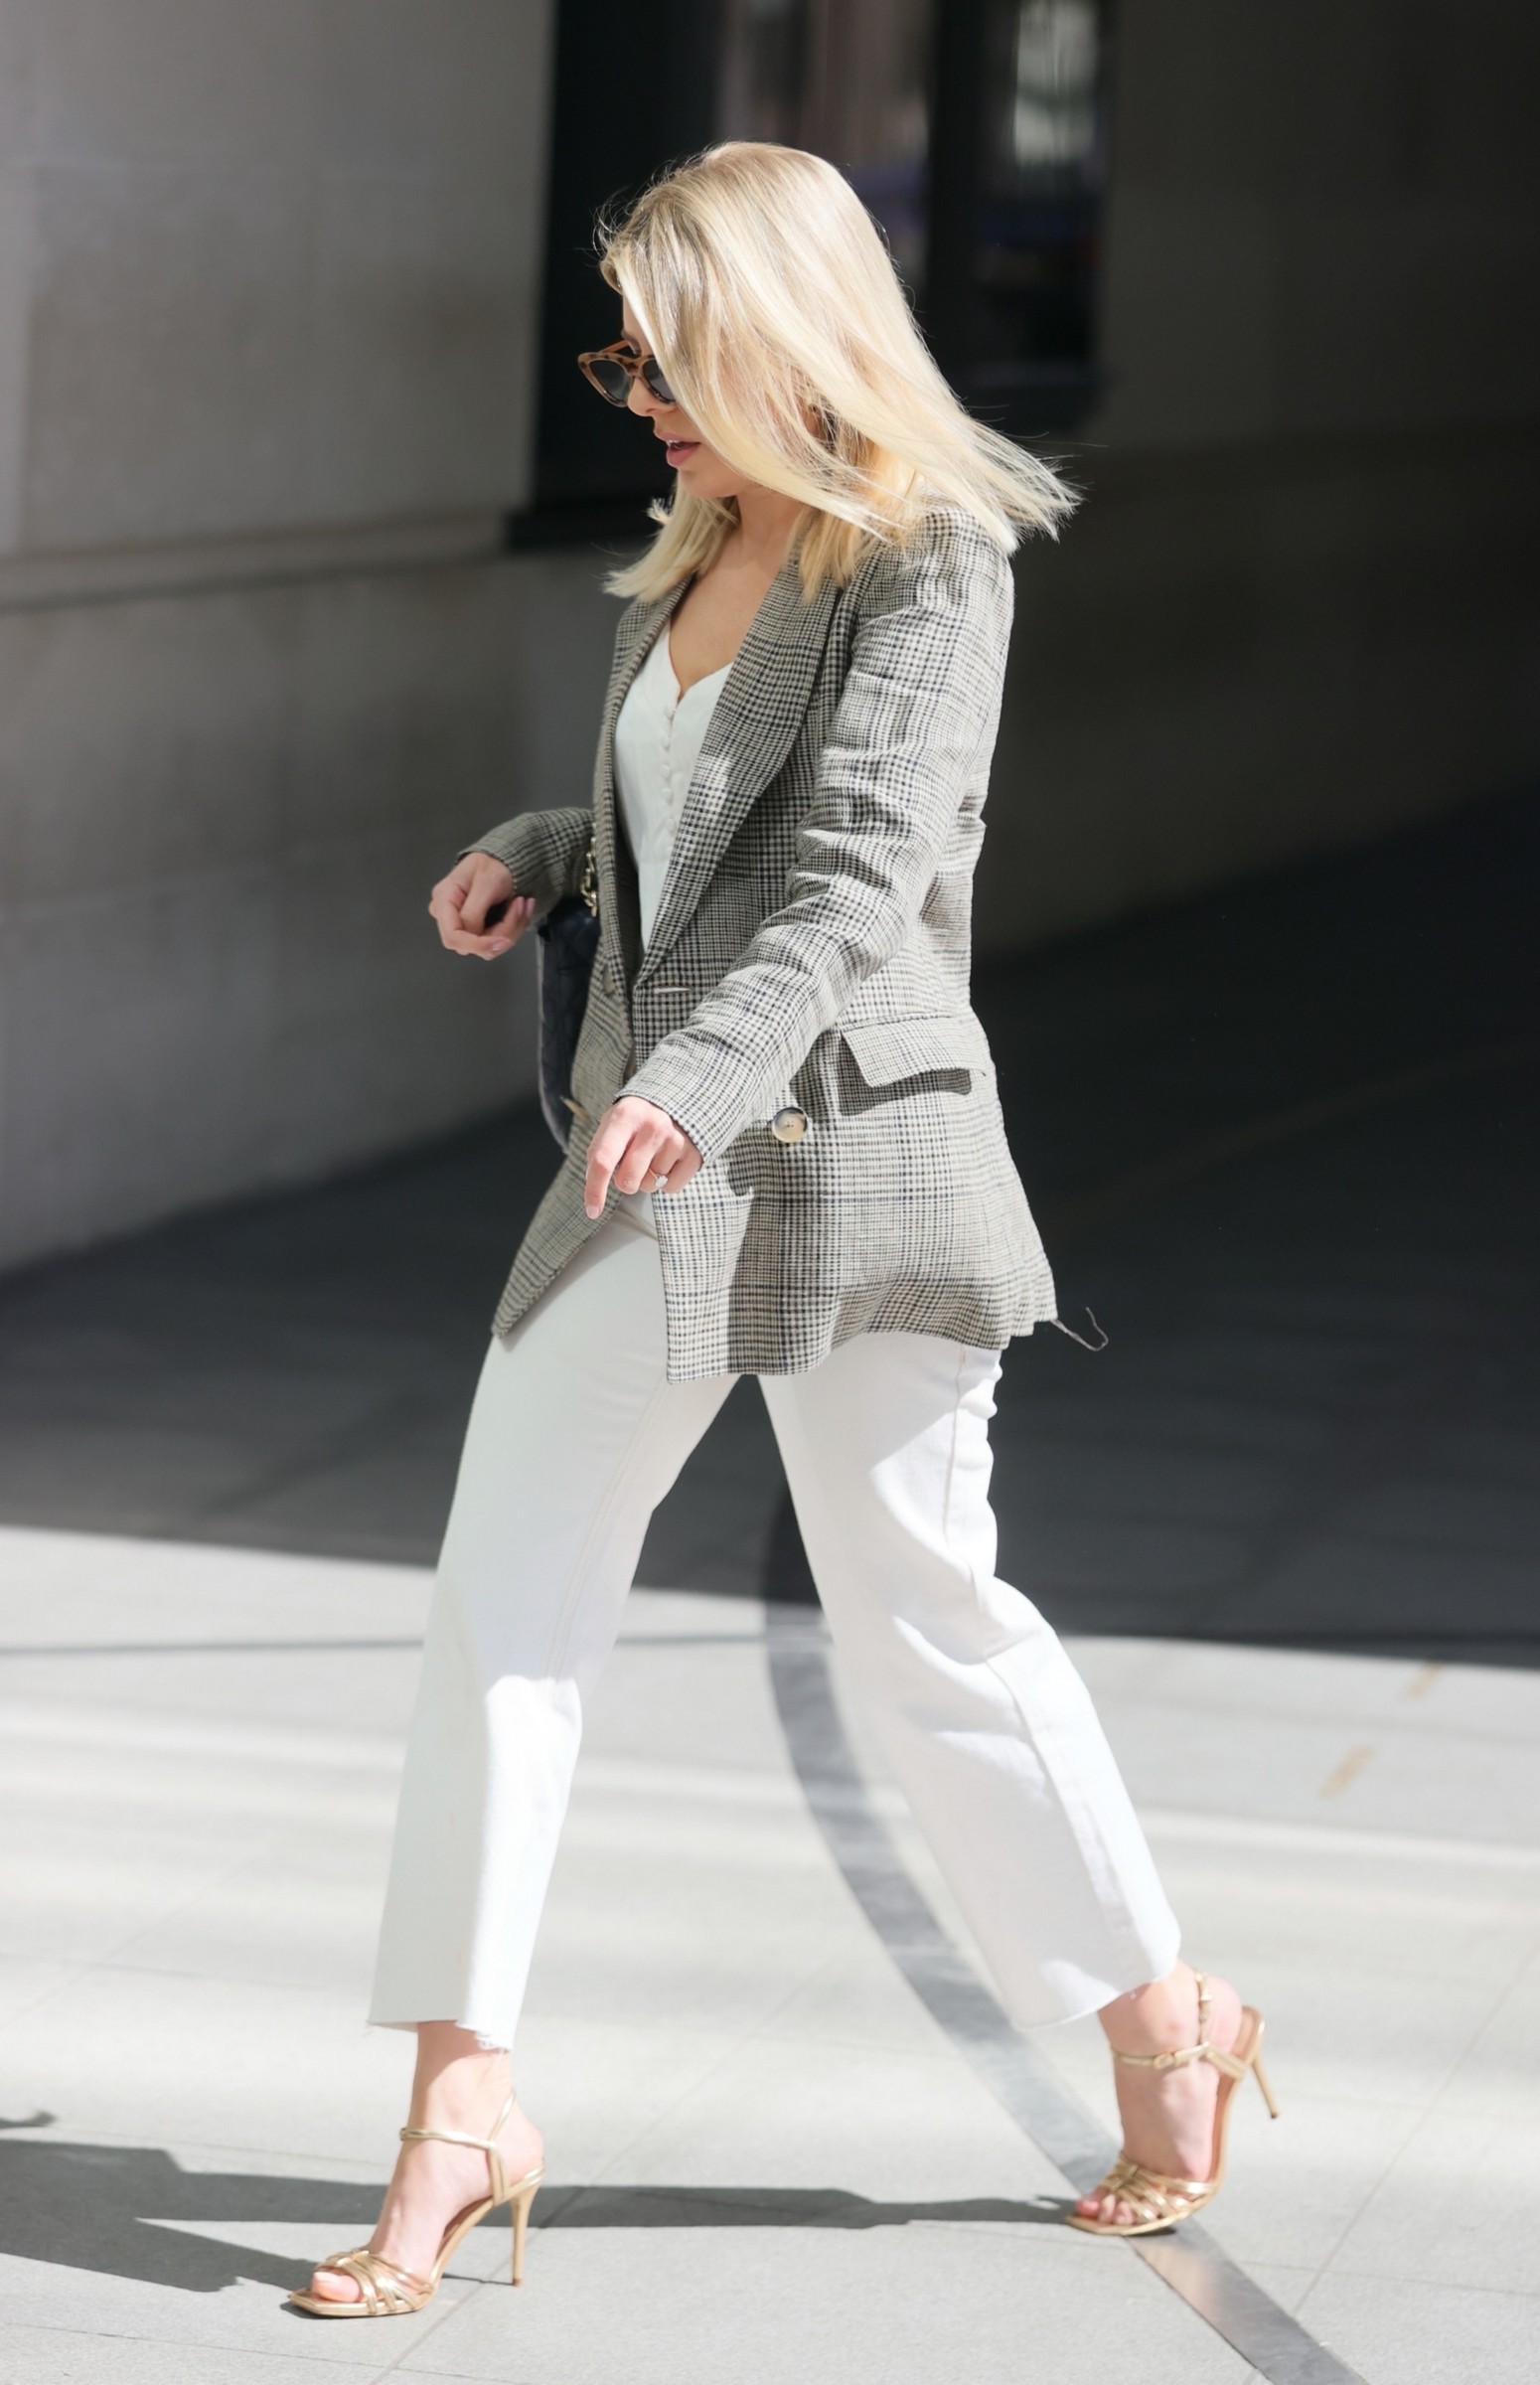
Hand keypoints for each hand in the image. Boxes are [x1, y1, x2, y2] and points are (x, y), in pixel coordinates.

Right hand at [429, 852, 535, 957]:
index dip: (478, 945)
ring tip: (522, 904)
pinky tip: (520, 910)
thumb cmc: (492, 864)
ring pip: (488, 948)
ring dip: (512, 928)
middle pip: (472, 945)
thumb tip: (472, 936)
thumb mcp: (486, 883)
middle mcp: (449, 916)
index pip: (453, 937)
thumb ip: (474, 912)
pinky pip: (496, 942)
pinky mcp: (477, 931)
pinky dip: (513, 927)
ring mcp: (463, 925)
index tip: (503, 940)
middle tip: (519, 906)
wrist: (503, 862)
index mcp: (444, 900)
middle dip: (502, 931)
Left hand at [584, 1098, 701, 1218]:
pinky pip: (671, 1188)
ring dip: (647, 1178)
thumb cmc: (638, 1118)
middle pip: (627, 1181)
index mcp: (625, 1116)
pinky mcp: (694, 1155)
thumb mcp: (614, 1121)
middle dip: (624, 1182)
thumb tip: (593, 1182)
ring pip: (649, 1187)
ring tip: (653, 1155)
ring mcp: (676, 1140)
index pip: (603, 1160)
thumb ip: (599, 1149)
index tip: (592, 1211)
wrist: (680, 1100)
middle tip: (631, 1163)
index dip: (594, 1190)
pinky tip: (669, 1160)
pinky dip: (666, 1181)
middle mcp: (652, 1126)